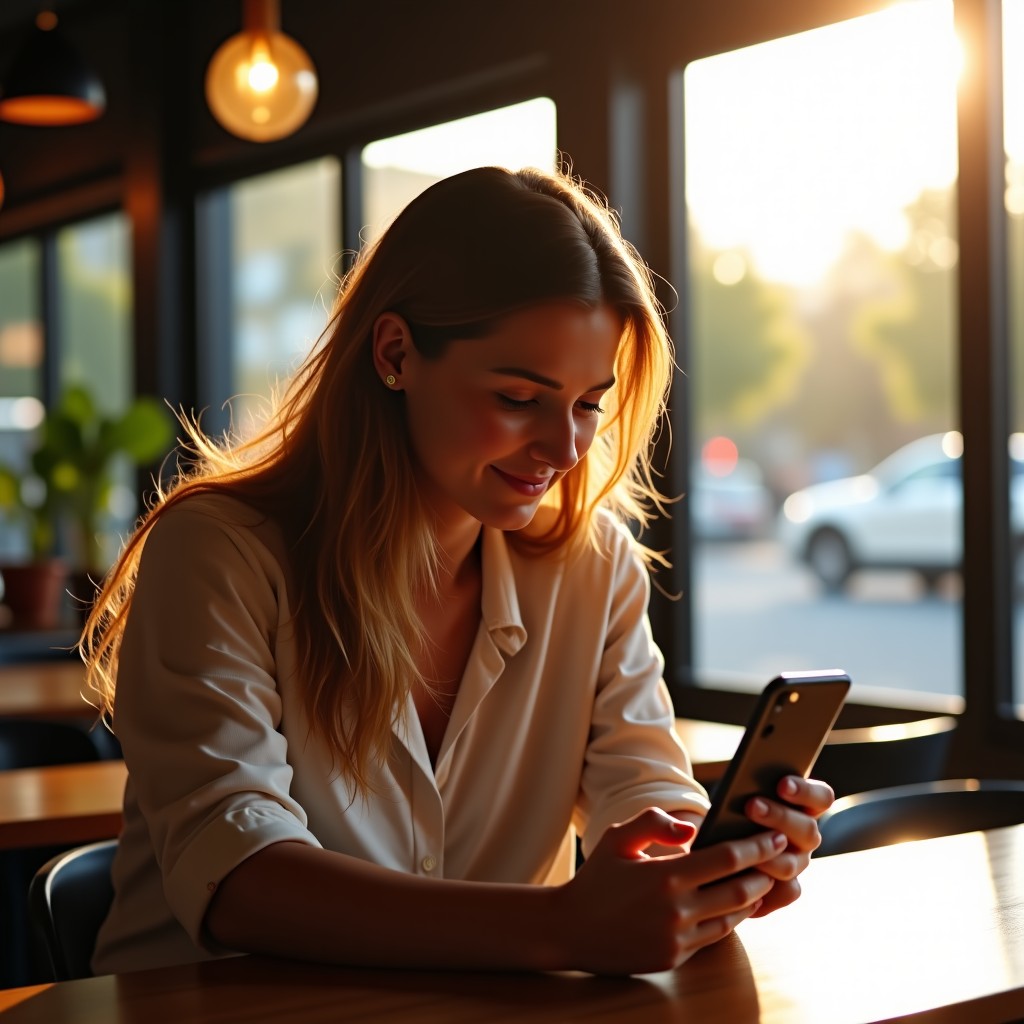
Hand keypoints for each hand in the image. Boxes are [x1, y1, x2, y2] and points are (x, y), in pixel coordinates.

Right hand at [556, 807, 786, 974]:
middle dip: (765, 872)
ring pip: (732, 918)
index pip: (726, 859)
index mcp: (665, 876)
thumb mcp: (617, 838)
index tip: (774, 837)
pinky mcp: (674, 958)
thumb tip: (693, 827)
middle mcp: (676, 910)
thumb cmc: (596, 878)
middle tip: (781, 858)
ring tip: (764, 880)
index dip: (756, 847)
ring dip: (753, 898)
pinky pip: (714, 938)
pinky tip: (737, 906)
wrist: (570, 929)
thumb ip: (654, 822)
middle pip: (739, 890)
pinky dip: (731, 920)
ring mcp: (677, 938)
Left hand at [743, 775, 834, 916]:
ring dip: (766, 852)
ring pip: (792, 863)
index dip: (805, 791)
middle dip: (779, 817)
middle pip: (808, 830)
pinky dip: (766, 884)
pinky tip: (743, 875)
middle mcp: (806, 836)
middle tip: (751, 805)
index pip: (822, 797)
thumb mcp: (741, 794)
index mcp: (805, 807)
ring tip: (739, 843)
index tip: (782, 784)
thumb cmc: (732, 809)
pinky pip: (786, 891)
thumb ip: (749, 787)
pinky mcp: (785, 889)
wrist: (720, 845)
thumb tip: (741, 782)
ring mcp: (797, 863)